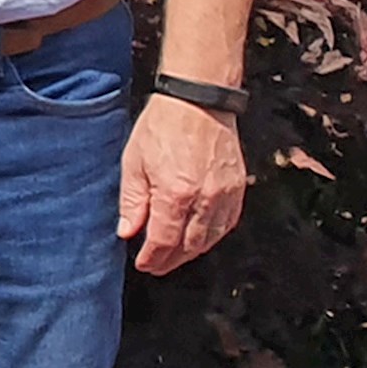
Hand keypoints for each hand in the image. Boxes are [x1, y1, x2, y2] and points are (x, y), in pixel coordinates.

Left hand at [121, 91, 247, 275]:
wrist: (197, 102)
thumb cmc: (162, 127)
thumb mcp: (134, 163)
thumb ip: (132, 202)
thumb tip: (128, 232)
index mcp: (175, 193)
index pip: (165, 241)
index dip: (153, 257)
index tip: (144, 264)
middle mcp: (205, 199)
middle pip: (190, 245)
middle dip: (172, 259)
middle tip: (156, 265)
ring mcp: (225, 194)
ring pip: (211, 238)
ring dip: (192, 251)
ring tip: (175, 255)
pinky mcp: (238, 187)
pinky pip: (228, 222)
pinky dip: (213, 235)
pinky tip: (201, 237)